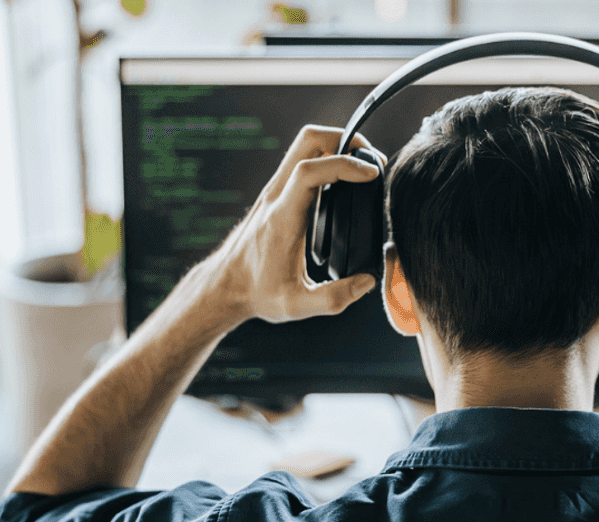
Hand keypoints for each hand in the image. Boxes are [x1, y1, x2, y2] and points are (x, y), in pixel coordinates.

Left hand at [205, 125, 385, 323]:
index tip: (373, 174)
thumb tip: (367, 282)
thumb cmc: (257, 293)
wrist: (225, 286)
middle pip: (308, 140)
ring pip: (305, 145)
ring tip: (364, 167)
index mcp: (283, 217)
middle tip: (372, 161)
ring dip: (337, 145)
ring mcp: (275, 191)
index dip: (346, 165)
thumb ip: (335, 298)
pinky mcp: (277, 194)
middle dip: (345, 139)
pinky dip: (328, 159)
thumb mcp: (297, 306)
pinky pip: (303, 160)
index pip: (310, 171)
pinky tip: (344, 182)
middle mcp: (276, 196)